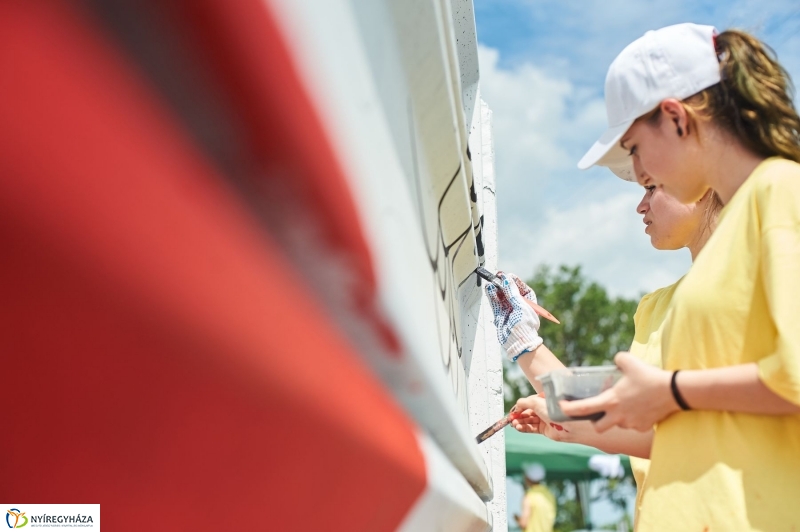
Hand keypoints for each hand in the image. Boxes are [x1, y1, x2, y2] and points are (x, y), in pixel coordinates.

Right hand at [485, 272, 542, 359]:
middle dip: (503, 283)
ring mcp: (509, 309)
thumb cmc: (525, 326)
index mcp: (528, 302)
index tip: (507, 275)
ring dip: (496, 288)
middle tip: (497, 276)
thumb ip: (512, 293)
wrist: (518, 343)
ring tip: (492, 282)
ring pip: (501, 295)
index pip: (521, 287)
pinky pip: (495, 302)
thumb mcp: (520, 306)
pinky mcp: (500, 314)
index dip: (514, 281)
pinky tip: (489, 289)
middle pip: (509, 290)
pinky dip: (492, 295)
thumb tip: (507, 279)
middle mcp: (518, 304)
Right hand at [511, 395, 569, 440]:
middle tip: (511, 419)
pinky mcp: (544, 429)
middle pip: (526, 413)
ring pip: (528, 421)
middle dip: (518, 416)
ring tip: (514, 424)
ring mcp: (543, 419)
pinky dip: (524, 428)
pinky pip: (531, 428)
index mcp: (541, 400)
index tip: (511, 412)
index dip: (518, 408)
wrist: (566, 423)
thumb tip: (516, 406)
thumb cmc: (552, 409)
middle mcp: (543, 409)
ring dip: (519, 422)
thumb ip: (523, 403)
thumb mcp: (534, 401)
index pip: (527, 403)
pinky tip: (518, 428)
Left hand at [559, 352, 680, 431]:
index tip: (561, 407)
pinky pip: (634, 425)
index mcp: (610, 401)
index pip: (582, 408)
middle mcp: (618, 416)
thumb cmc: (649, 377)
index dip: (568, 409)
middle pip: (598, 427)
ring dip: (618, 418)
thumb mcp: (630, 361)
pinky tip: (641, 409)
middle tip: (598, 412)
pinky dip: (634, 419)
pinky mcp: (643, 427)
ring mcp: (631, 424)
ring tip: (626, 405)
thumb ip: (618, 359)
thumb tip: (617, 360)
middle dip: (595, 422)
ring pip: (618, 425)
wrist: (674, 392)